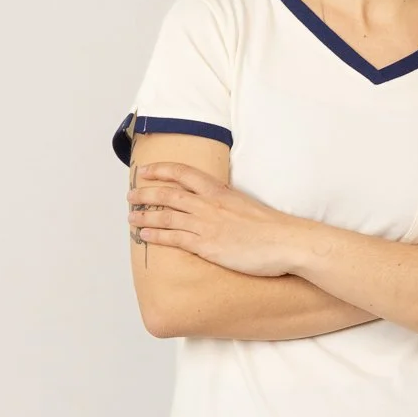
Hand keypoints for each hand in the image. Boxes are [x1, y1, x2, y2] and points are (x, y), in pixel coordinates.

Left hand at [128, 162, 305, 275]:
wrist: (286, 242)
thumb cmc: (273, 228)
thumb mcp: (247, 206)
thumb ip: (229, 204)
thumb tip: (220, 209)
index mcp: (221, 192)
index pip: (184, 174)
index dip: (162, 170)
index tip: (146, 171)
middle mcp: (209, 205)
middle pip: (168, 194)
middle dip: (146, 193)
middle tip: (131, 195)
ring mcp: (207, 225)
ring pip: (166, 215)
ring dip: (145, 215)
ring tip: (131, 216)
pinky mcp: (207, 245)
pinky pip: (174, 238)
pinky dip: (156, 235)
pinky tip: (144, 234)